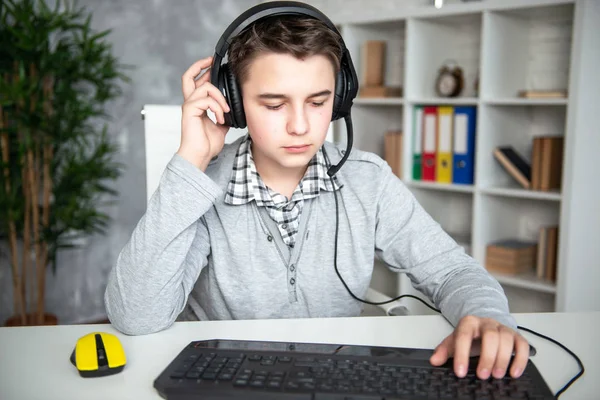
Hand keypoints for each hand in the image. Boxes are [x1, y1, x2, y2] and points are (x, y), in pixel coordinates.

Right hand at [177, 56, 230, 170]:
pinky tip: (221, 119)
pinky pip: (207, 100)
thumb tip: (232, 110)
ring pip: (205, 87)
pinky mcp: (189, 110)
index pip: (196, 83)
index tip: (214, 65)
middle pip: (188, 76)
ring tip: (225, 112)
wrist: (200, 155)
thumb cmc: (206, 145)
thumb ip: (223, 115)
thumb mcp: (221, 127)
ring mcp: (189, 106)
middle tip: (212, 61)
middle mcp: (190, 103)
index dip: (204, 71)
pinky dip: (217, 108)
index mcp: (197, 105)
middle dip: (200, 65)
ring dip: (220, 98)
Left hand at [430, 315, 529, 379]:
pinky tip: (514, 373)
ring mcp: (503, 329)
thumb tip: (434, 360)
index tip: (460, 372)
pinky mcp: (516, 336)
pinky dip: (521, 359)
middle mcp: (487, 323)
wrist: (484, 326)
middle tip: (482, 375)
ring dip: (503, 359)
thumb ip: (443, 351)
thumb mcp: (454, 342)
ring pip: (506, 339)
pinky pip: (522, 345)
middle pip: (490, 336)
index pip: (463, 336)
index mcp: (469, 323)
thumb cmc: (470, 336)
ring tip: (496, 375)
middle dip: (487, 357)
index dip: (461, 354)